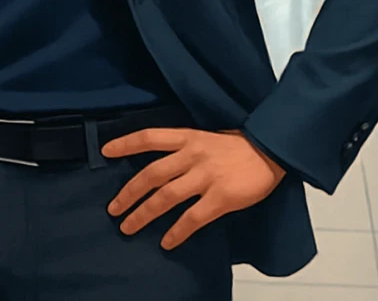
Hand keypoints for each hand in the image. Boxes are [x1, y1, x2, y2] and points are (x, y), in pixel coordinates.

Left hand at [101, 128, 285, 248]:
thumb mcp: (208, 136)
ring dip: (144, 214)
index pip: (150, 137)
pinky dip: (177, 232)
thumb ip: (185, 147)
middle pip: (151, 174)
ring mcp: (206, 177)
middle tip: (113, 209)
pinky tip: (166, 242)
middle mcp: (193, 155)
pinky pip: (192, 218)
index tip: (106, 151)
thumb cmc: (239, 144)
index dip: (126, 143)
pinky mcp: (221, 198)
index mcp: (189, 137)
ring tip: (129, 227)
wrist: (272, 150)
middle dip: (129, 193)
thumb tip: (161, 163)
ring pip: (166, 197)